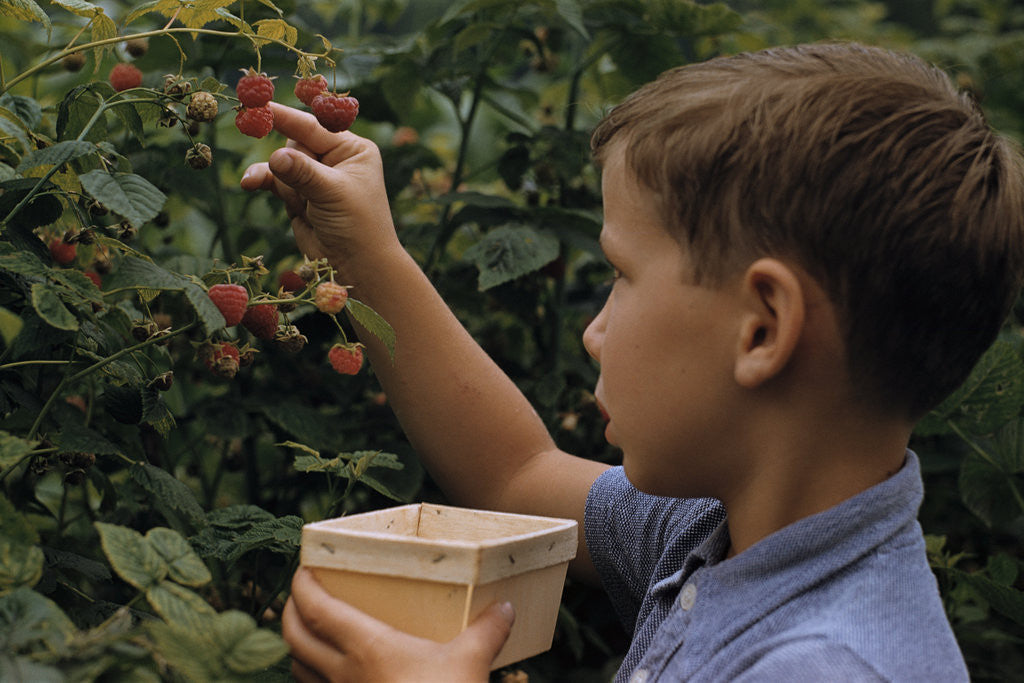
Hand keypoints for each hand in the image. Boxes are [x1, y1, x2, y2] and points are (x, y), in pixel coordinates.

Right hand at [239, 102, 399, 270]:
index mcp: (352, 149)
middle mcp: (334, 159)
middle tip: (306, 188)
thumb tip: (275, 157)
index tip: (258, 104)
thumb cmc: (357, 225)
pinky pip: (273, 180)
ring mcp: (314, 178)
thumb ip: (303, 172)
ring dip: (282, 181)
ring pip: (281, 164)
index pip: (315, 126)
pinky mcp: (298, 196)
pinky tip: (248, 184)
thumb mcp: (333, 193)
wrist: (357, 266)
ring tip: (301, 205)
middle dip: (293, 164)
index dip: (286, 116)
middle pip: (295, 144)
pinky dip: (262, 181)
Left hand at [282, 567, 515, 682]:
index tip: (303, 567)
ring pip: (299, 668)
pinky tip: (332, 674)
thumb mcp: (472, 661)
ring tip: (311, 630)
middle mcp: (345, 673)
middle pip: (295, 637)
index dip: (302, 585)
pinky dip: (312, 677)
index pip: (316, 609)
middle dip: (290, 611)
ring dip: (297, 645)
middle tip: (302, 593)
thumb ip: (488, 630)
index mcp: (367, 646)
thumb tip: (505, 607)